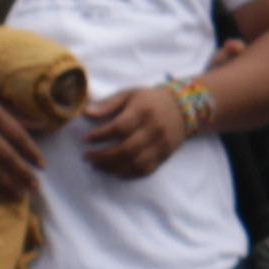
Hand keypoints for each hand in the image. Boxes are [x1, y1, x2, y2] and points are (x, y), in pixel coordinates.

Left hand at [83, 79, 206, 177]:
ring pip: (134, 162)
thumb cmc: (150, 100)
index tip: (86, 139)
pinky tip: (114, 170)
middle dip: (102, 156)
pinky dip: (127, 173)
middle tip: (87, 157)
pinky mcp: (165, 154)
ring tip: (97, 166)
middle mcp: (154, 128)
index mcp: (143, 111)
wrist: (183, 106)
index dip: (101, 135)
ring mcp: (161, 143)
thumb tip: (86, 113)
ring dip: (112, 167)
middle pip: (126, 149)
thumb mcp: (129, 95)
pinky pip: (145, 169)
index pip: (120, 127)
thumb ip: (108, 104)